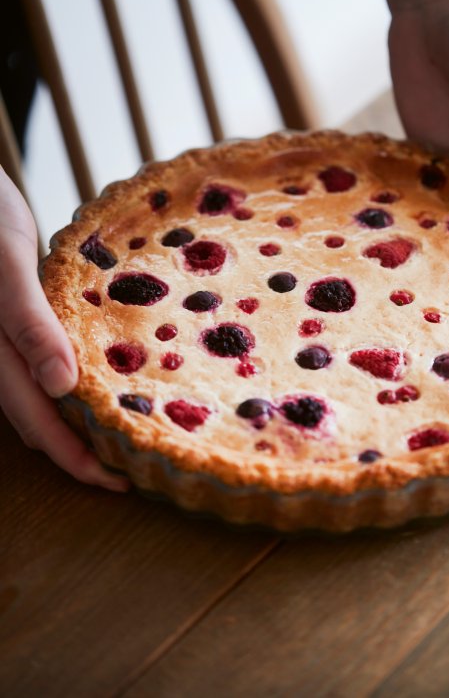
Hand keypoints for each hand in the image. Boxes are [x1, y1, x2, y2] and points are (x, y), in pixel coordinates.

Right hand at [0, 168, 128, 491]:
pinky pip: (48, 365)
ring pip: (43, 399)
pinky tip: (107, 379)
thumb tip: (63, 387)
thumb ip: (28, 324)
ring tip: (129, 430)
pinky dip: (76, 383)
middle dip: (84, 450)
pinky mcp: (19, 325)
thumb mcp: (5, 266)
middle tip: (136, 466)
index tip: (121, 481)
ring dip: (81, 422)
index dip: (76, 459)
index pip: (36, 425)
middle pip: (41, 421)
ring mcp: (6, 345)